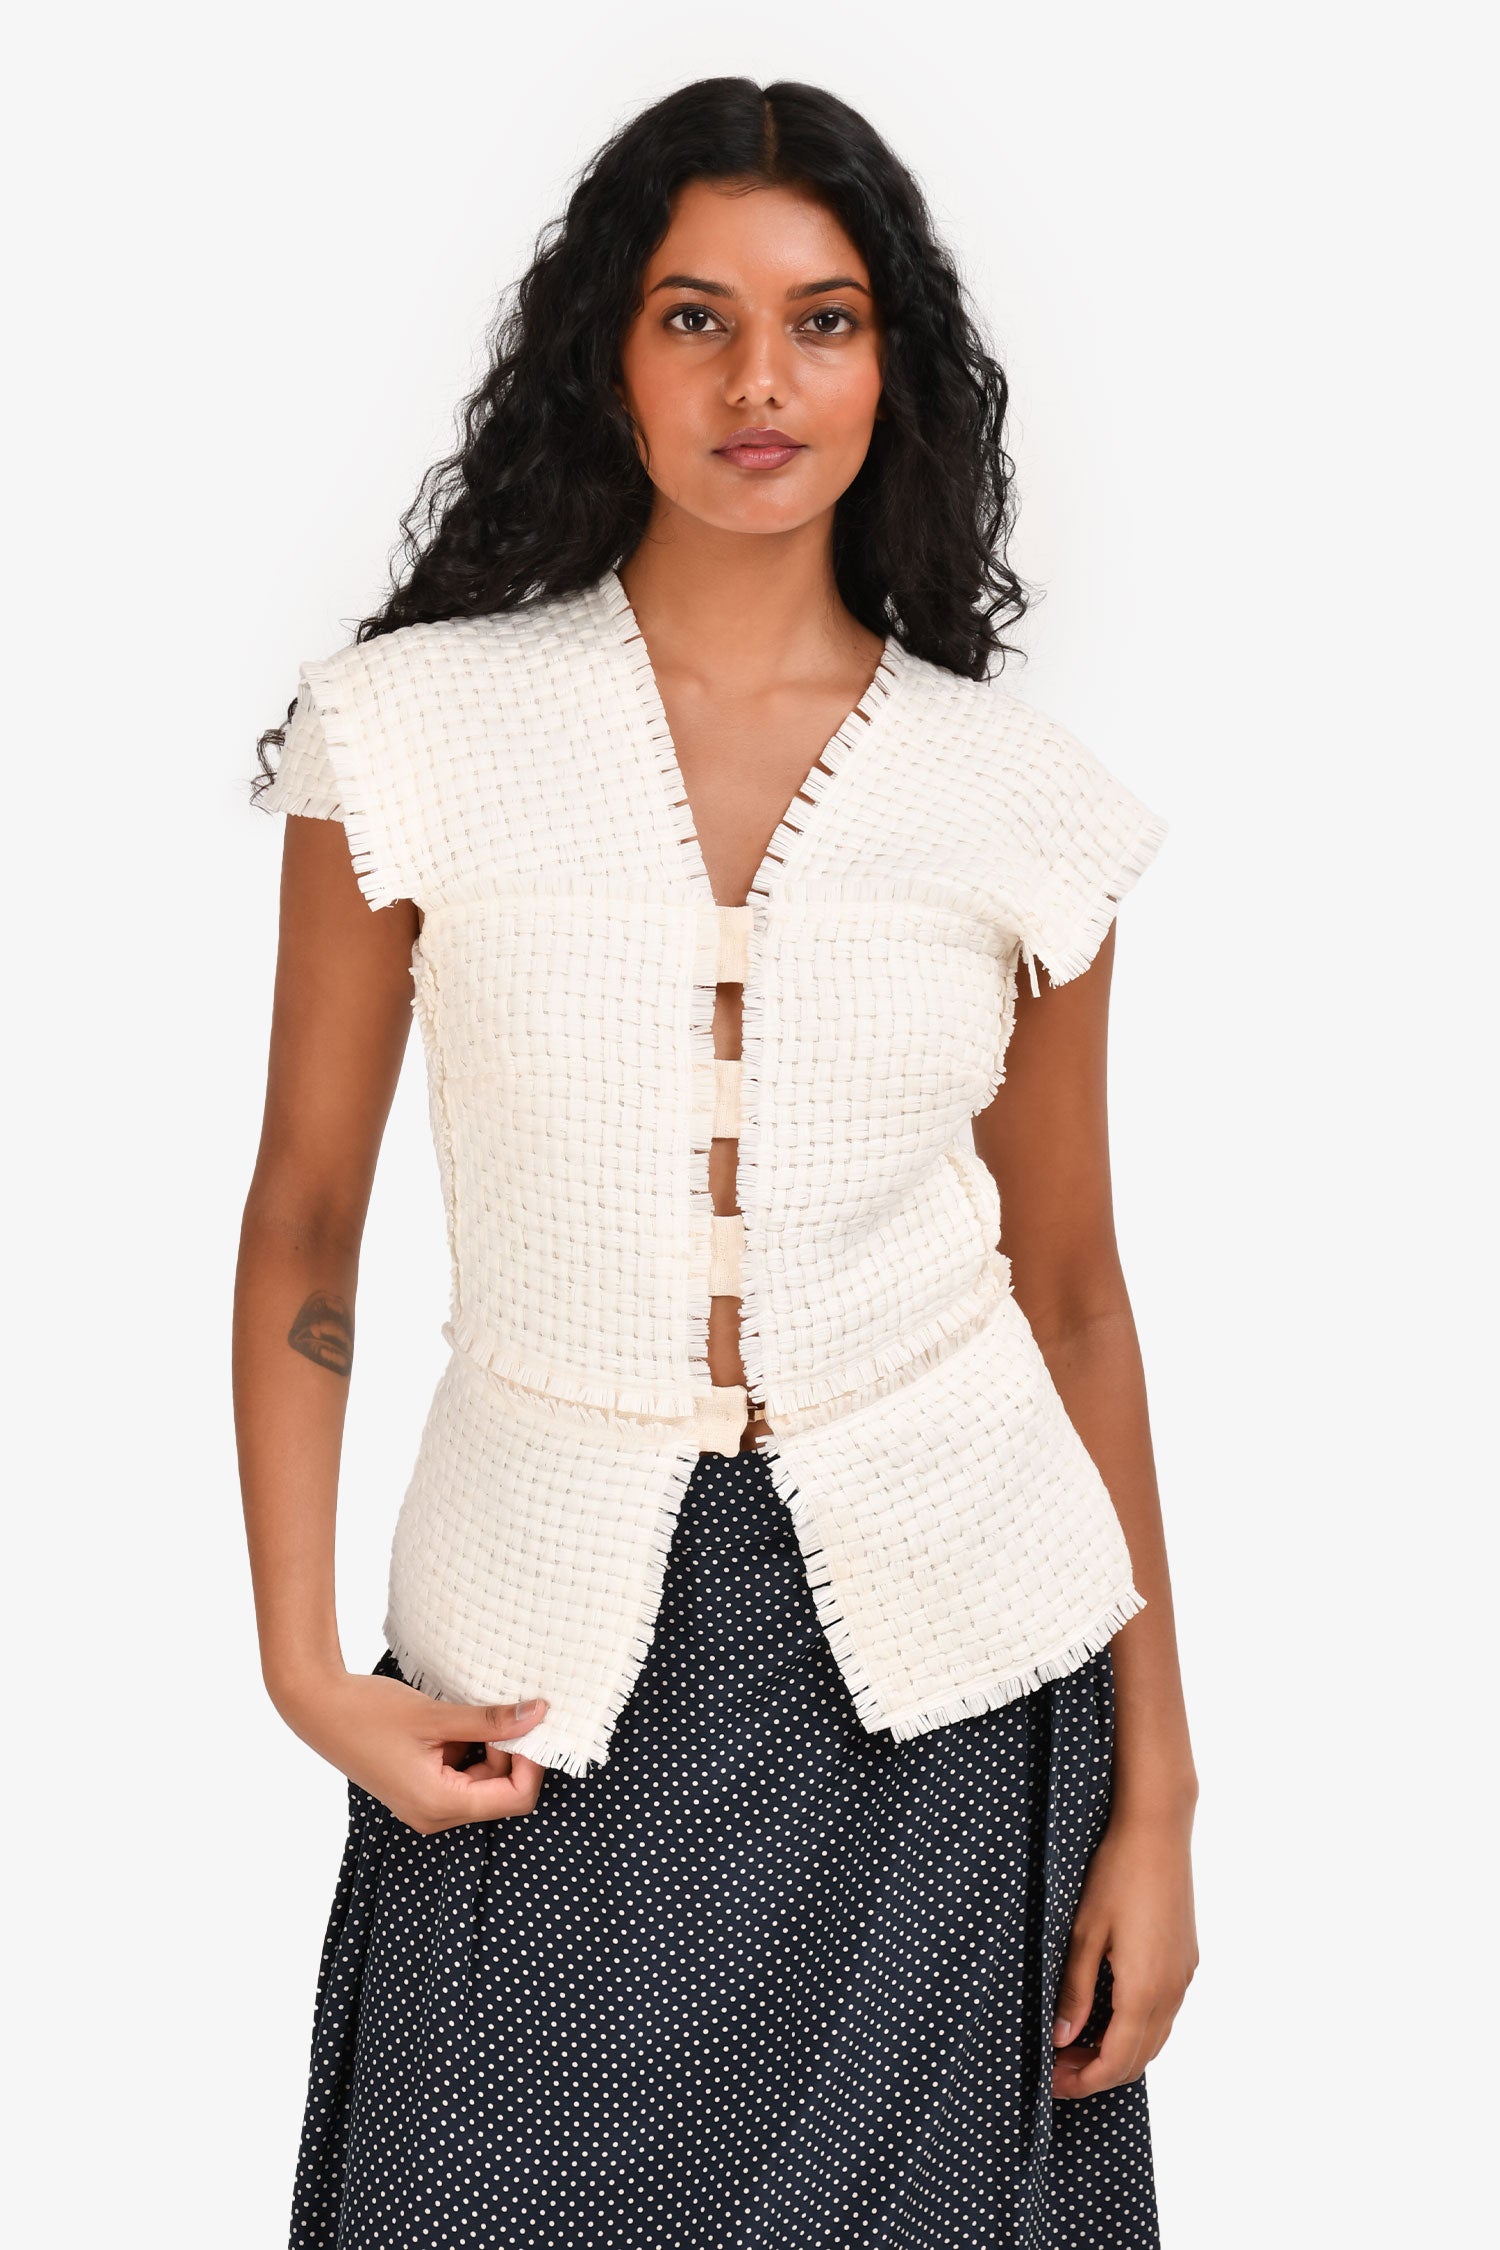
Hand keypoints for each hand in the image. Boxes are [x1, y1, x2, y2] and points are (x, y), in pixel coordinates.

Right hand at [273, 1665, 550, 1833]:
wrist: (318, 1708)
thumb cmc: (370, 1712)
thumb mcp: (437, 1715)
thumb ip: (491, 1720)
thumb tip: (540, 1713)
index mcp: (439, 1805)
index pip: (515, 1799)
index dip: (531, 1763)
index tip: (528, 1723)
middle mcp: (434, 1814)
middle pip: (501, 1792)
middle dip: (509, 1752)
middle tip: (499, 1710)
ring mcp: (425, 1804)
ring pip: (483, 1781)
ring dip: (487, 1747)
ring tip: (465, 1713)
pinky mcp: (418, 1789)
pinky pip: (461, 1774)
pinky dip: (467, 1747)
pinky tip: (449, 1721)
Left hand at [1050, 1802, 1198, 2098]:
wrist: (1157, 1829)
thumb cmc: (1115, 1873)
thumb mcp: (1083, 1932)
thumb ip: (1075, 1991)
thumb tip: (1062, 2040)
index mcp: (1145, 1989)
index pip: (1116, 2061)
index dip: (1083, 2081)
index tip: (1051, 2083)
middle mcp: (1173, 1990)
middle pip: (1139, 2058)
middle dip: (1097, 2072)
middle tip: (1056, 2068)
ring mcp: (1184, 1975)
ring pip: (1155, 2038)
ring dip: (1118, 2052)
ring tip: (1075, 2045)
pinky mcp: (1185, 1959)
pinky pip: (1163, 2013)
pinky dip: (1135, 2029)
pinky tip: (1105, 2014)